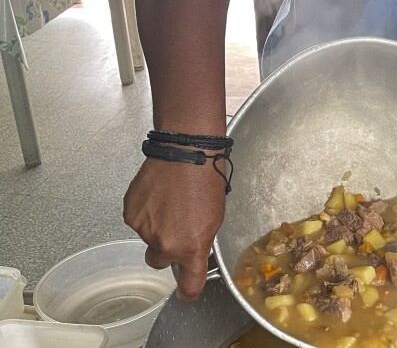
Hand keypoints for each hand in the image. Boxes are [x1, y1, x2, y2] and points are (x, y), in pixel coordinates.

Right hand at [123, 156, 225, 301]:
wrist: (186, 154)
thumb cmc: (206, 180)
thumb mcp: (214, 218)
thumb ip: (199, 241)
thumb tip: (191, 249)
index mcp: (191, 247)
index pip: (189, 284)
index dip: (187, 292)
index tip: (186, 293)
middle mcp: (165, 244)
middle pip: (159, 262)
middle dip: (165, 250)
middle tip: (175, 228)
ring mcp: (144, 229)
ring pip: (147, 238)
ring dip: (156, 225)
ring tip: (170, 201)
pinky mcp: (130, 214)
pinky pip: (137, 221)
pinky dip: (145, 212)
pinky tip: (158, 196)